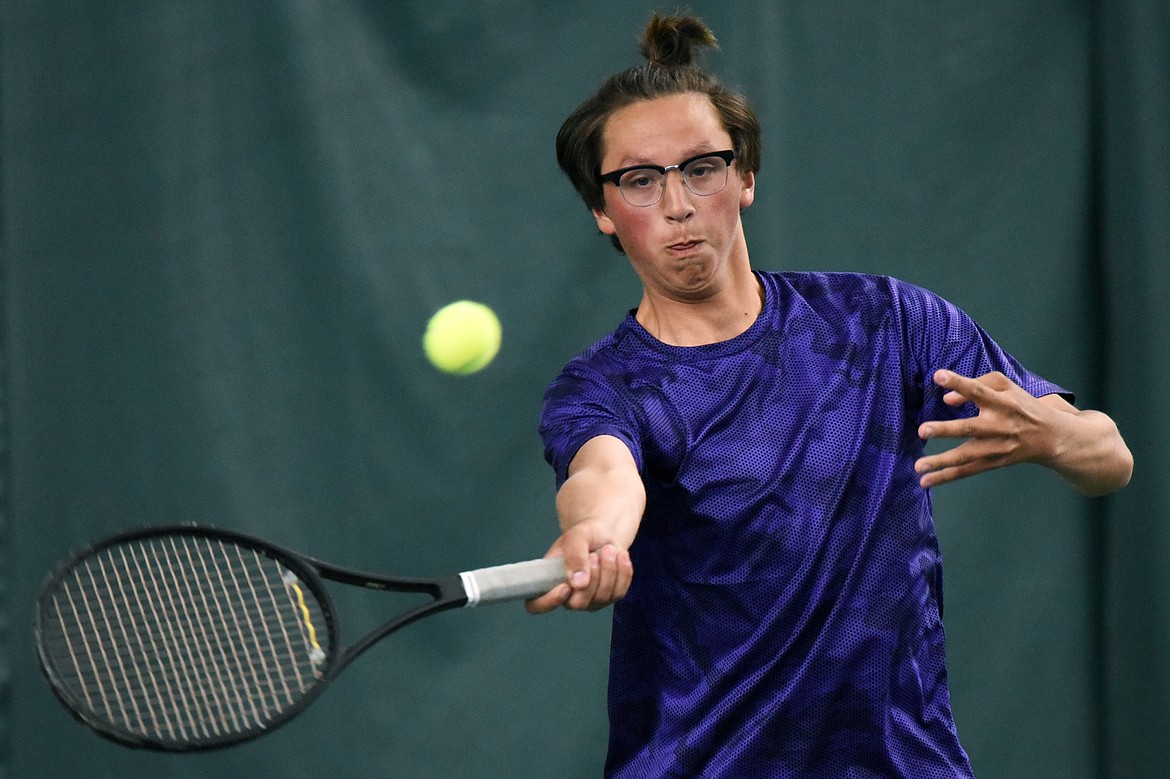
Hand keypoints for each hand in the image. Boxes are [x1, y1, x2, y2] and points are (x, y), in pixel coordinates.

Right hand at [525, 522, 633, 613]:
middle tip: (594, 554)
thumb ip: (574, 555)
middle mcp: (568, 595)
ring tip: (607, 549)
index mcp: (549, 580)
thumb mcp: (577, 536)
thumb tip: (577, 583)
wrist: (606, 534)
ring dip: (608, 570)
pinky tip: (620, 556)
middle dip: (592, 577)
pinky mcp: (610, 597)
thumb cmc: (585, 535)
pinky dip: (623, 572)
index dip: (548, 602)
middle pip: (578, 603)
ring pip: (602, 598)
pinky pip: (619, 592)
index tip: (565, 586)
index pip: (536, 604)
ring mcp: (590, 600)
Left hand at [914, 369, 1060, 487]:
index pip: (978, 390)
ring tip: (919, 466)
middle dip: (946, 430)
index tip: (938, 376)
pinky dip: (946, 477)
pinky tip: (926, 481)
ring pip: (967, 455)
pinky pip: (967, 471)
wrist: (1051, 436)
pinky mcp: (993, 462)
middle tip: (923, 430)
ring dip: (941, 462)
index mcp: (1002, 402)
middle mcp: (998, 425)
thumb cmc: (1021, 405)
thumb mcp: (1006, 387)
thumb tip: (947, 399)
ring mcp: (996, 447)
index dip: (959, 383)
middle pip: (970, 428)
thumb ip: (977, 384)